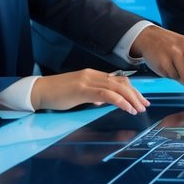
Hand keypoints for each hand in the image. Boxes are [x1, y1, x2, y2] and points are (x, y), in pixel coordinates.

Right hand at [31, 69, 148, 114]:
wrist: (38, 91)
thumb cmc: (56, 94)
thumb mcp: (78, 94)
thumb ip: (91, 96)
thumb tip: (101, 102)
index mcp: (93, 75)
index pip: (118, 80)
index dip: (132, 89)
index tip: (140, 99)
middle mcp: (93, 75)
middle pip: (121, 82)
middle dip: (135, 94)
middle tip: (145, 105)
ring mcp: (88, 81)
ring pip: (117, 87)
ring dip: (130, 99)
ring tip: (138, 109)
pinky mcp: (82, 89)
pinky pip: (106, 94)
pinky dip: (120, 101)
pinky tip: (127, 108)